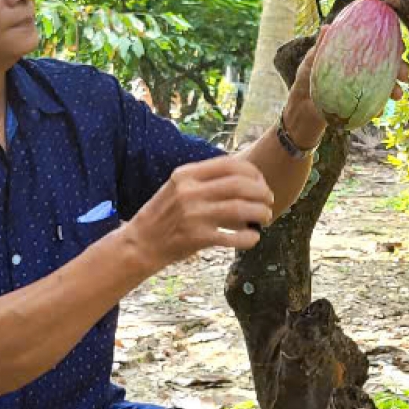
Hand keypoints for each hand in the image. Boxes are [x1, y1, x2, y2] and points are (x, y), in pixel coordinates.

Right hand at [120, 156, 275, 270]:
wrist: (140, 243)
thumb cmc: (164, 215)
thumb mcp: (178, 187)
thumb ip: (205, 180)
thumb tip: (246, 179)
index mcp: (187, 174)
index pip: (230, 164)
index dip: (253, 172)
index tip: (261, 182)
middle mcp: (190, 191)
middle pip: (240, 185)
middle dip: (262, 193)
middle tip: (268, 201)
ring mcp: (193, 215)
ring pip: (241, 209)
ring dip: (260, 213)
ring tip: (265, 217)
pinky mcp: (197, 238)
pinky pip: (233, 237)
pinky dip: (249, 238)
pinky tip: (253, 238)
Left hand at [287, 44, 408, 116]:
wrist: (301, 106)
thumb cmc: (307, 78)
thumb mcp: (312, 60)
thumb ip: (321, 46)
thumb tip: (326, 28)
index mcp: (356, 54)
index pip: (378, 44)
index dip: (393, 44)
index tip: (401, 45)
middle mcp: (363, 69)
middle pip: (388, 66)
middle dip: (401, 68)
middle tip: (405, 74)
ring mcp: (363, 88)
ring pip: (386, 86)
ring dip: (395, 89)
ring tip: (397, 94)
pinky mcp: (361, 105)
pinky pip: (374, 105)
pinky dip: (378, 107)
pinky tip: (379, 111)